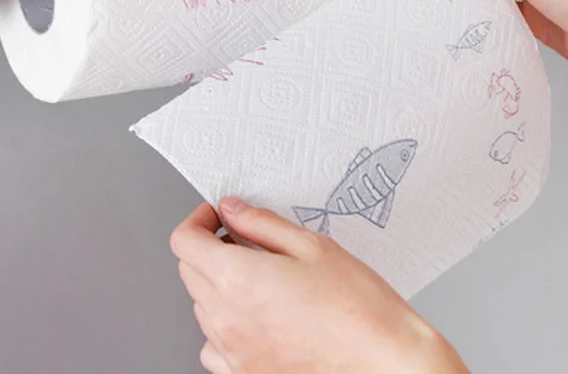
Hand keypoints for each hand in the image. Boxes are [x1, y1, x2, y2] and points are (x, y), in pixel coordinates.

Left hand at [171, 199, 468, 373]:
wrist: (384, 362)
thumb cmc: (358, 308)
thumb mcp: (312, 246)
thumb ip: (262, 224)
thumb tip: (232, 210)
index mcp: (237, 280)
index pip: (184, 242)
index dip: (197, 220)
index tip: (216, 215)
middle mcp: (226, 319)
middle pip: (188, 271)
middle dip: (209, 247)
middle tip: (243, 239)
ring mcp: (233, 352)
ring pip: (201, 307)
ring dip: (217, 284)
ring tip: (260, 276)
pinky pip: (214, 344)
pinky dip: (225, 324)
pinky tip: (257, 315)